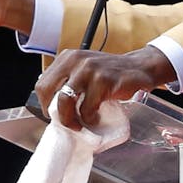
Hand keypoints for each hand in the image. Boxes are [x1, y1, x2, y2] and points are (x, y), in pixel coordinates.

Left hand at [35, 46, 174, 130]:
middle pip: (48, 92)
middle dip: (56, 112)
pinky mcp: (103, 81)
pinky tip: (98, 116)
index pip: (42, 84)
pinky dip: (91, 118)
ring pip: (64, 101)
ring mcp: (89, 69)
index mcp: (67, 57)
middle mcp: (76, 60)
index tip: (56, 114)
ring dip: (71, 119)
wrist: (140, 67)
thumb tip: (51, 107)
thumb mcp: (84, 70)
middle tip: (67, 123)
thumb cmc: (111, 73)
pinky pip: (87, 108)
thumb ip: (68, 81)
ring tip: (81, 124)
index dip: (45, 103)